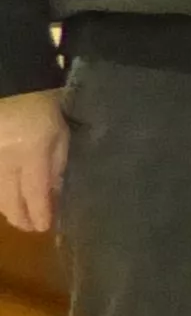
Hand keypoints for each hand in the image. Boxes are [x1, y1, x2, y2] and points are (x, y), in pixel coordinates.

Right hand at [0, 88, 59, 234]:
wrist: (11, 87)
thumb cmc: (43, 110)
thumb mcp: (59, 137)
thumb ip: (56, 167)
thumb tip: (53, 197)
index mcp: (30, 152)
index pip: (34, 192)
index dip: (39, 213)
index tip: (44, 227)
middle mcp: (5, 159)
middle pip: (9, 200)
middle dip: (20, 218)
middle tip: (31, 227)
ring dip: (7, 209)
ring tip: (19, 217)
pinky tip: (5, 201)